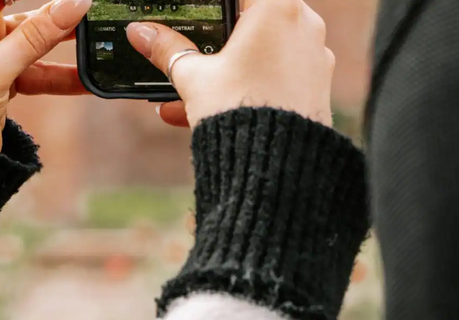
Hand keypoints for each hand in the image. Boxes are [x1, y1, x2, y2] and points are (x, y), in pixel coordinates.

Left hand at [0, 0, 90, 154]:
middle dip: (51, 8)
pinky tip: (86, 76)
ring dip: (62, 38)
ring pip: (32, 35)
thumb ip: (35, 38)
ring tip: (96, 35)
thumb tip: (74, 5)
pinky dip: (58, 74)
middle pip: (15, 2)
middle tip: (83, 7)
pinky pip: (35, 67)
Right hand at [126, 0, 333, 128]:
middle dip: (216, 43)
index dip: (215, 7)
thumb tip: (142, 33)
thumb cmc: (240, 110)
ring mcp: (315, 57)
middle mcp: (304, 25)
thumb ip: (168, 50)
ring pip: (262, 55)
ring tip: (188, 97)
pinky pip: (274, 79)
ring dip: (225, 71)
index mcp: (276, 6)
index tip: (200, 20)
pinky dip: (246, 89)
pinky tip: (209, 112)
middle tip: (192, 56)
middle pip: (252, 22)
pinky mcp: (316, 88)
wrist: (274, 166)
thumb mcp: (193, 77)